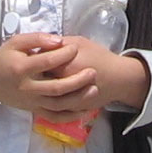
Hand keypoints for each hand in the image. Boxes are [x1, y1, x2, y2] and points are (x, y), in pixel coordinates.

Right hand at [0, 33, 95, 118]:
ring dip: (78, 99)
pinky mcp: (34, 110)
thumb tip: (59, 40)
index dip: (64, 54)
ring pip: (58, 104)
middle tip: (93, 72)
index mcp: (21, 68)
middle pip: (56, 87)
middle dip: (77, 80)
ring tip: (94, 90)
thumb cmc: (3, 59)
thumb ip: (37, 39)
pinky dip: (71, 116)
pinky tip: (85, 110)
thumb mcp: (15, 43)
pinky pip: (54, 117)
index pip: (47, 61)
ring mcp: (31, 101)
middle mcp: (27, 87)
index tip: (76, 47)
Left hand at [35, 36, 150, 120]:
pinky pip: (54, 108)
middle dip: (34, 73)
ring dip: (39, 87)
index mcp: (62, 69)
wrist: (119, 78)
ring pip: (44, 96)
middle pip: (38, 81)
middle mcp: (62, 88)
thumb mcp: (79, 42)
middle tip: (33, 65)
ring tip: (41, 77)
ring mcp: (66, 101)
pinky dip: (49, 100)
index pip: (38, 63)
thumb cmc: (100, 57)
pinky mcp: (70, 110)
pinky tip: (48, 91)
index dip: (33, 57)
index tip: (31, 52)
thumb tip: (41, 45)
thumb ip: (59, 43)